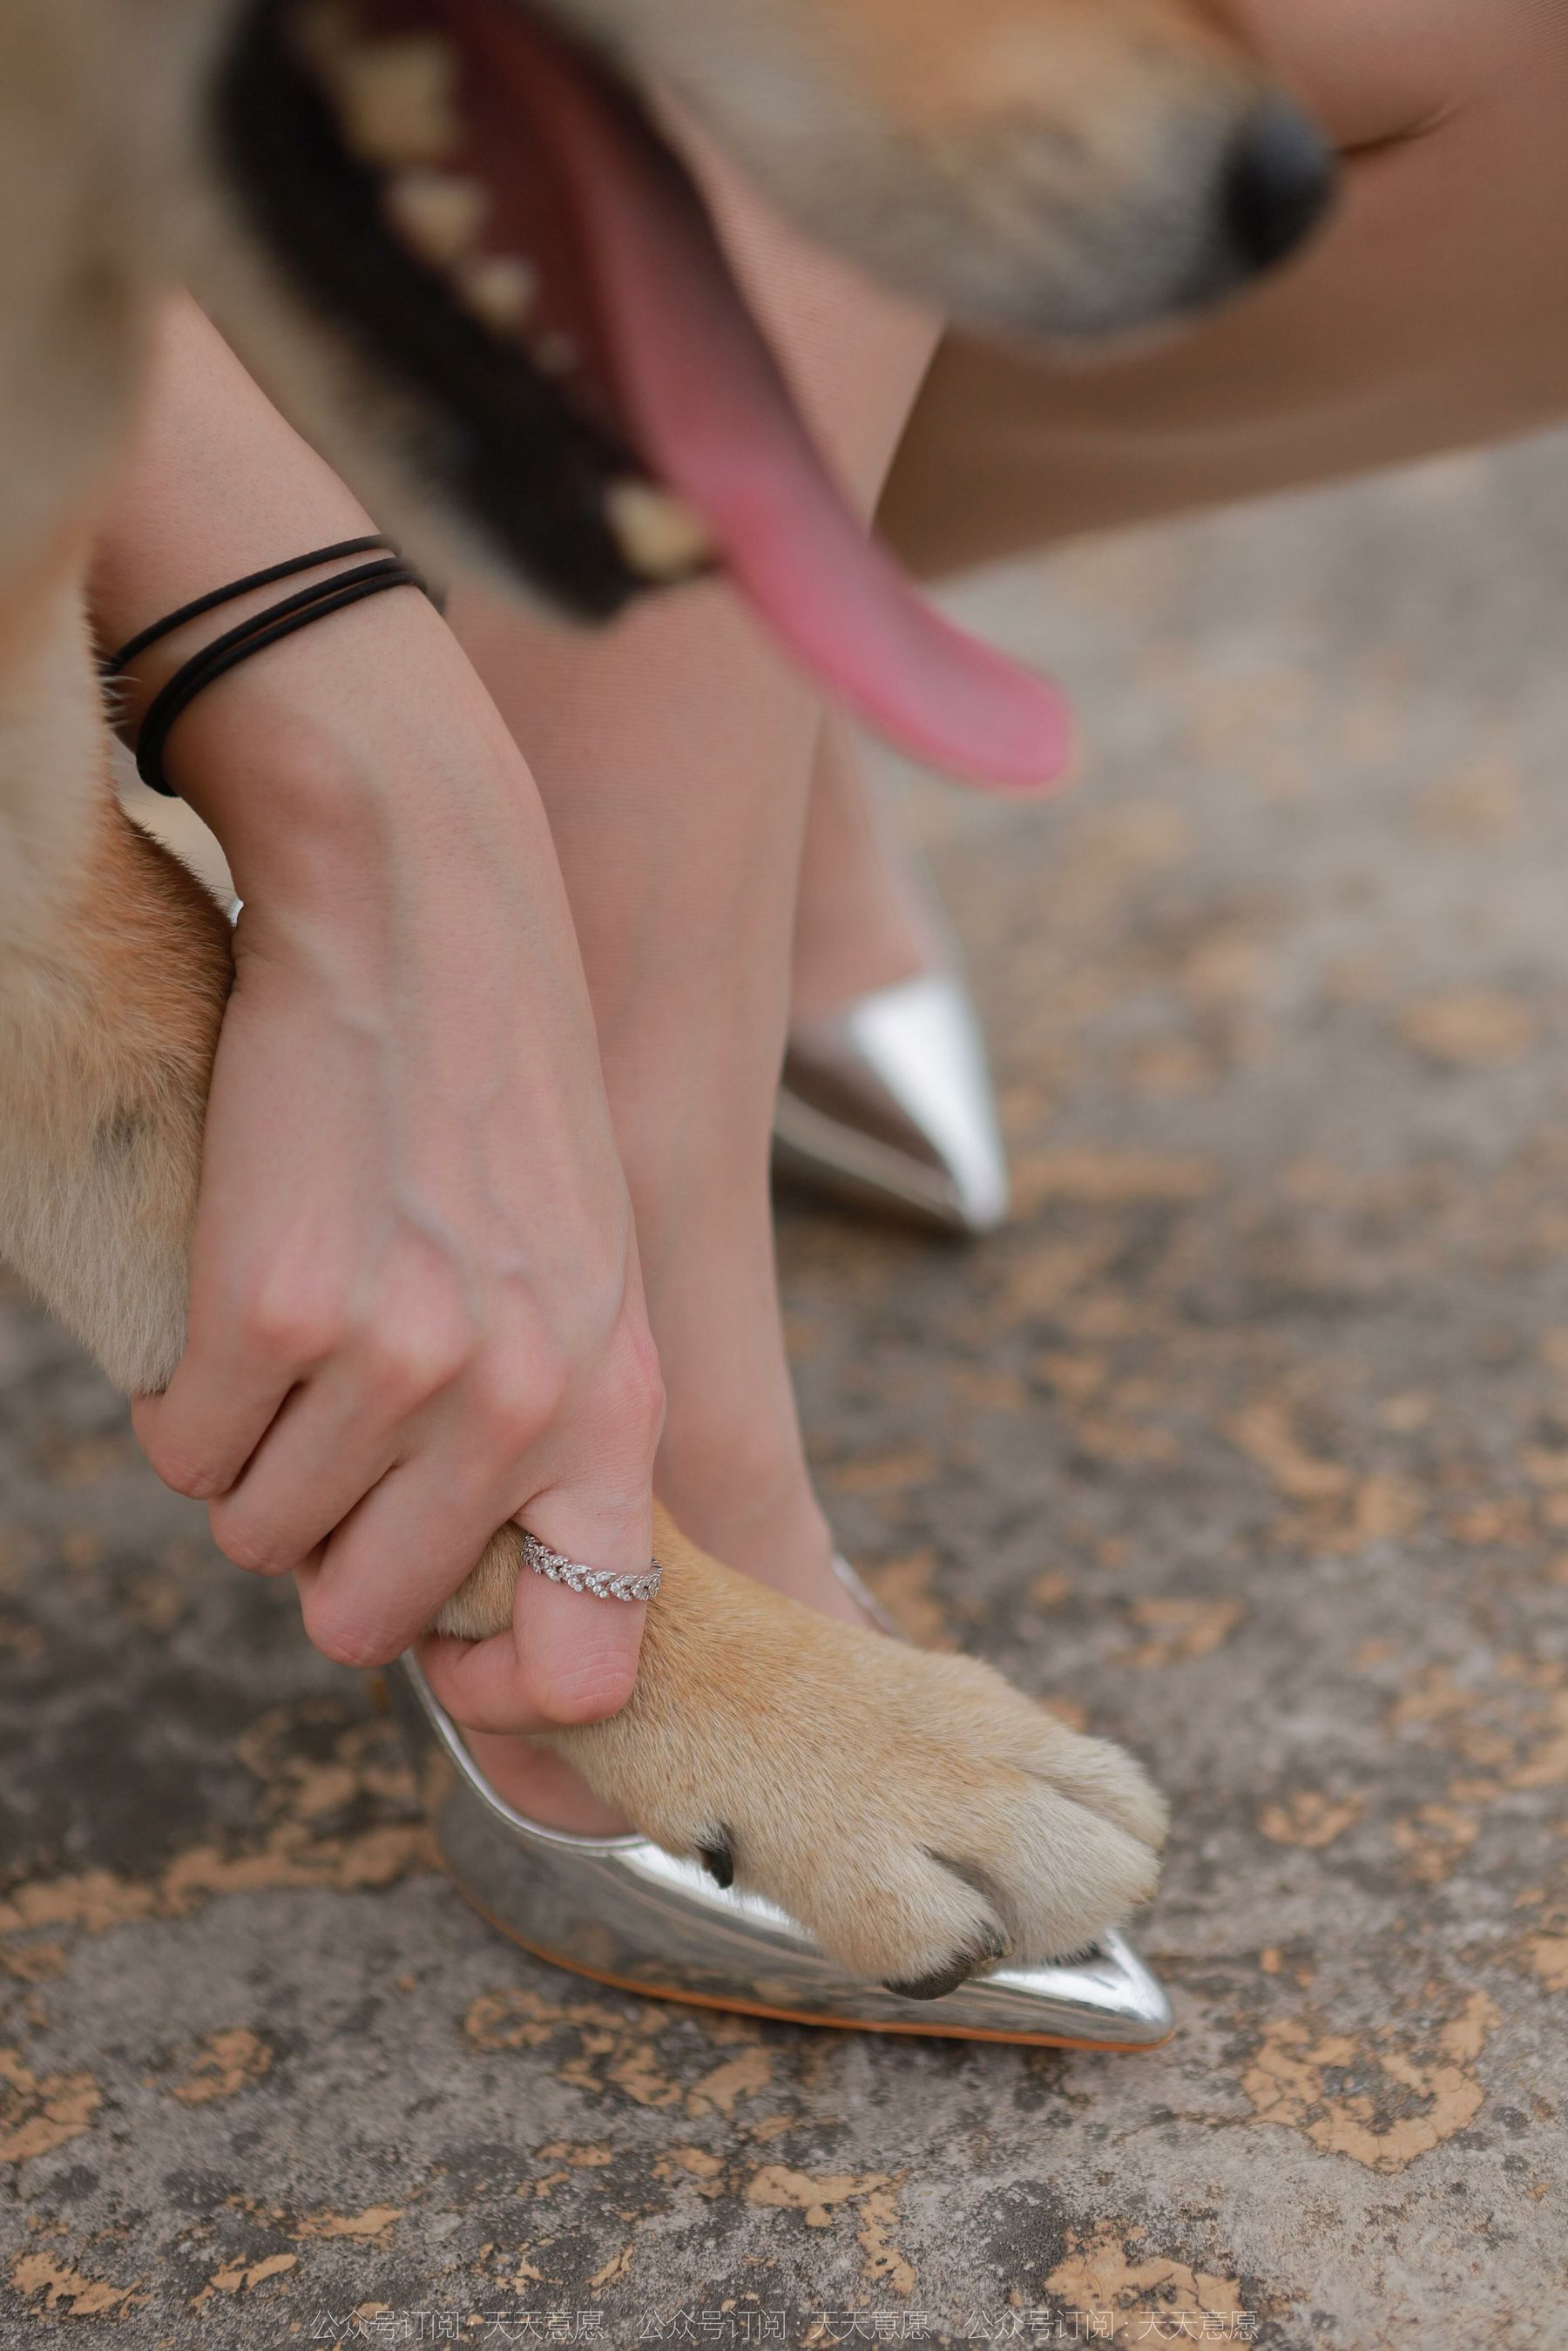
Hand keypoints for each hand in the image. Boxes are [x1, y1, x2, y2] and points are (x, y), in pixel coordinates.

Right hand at [125, 575, 662, 1724]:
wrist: (426, 913)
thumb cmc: (499, 1105)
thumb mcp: (588, 1279)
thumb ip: (556, 1437)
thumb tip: (463, 1601)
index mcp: (619, 1411)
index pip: (589, 1668)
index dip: (501, 1695)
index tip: (438, 1642)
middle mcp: (520, 1405)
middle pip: (366, 1620)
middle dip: (327, 1544)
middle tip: (332, 1428)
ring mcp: (398, 1364)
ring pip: (257, 1536)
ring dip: (253, 1457)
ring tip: (298, 1330)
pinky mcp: (272, 1308)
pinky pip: (182, 1450)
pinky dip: (187, 1394)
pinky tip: (242, 1287)